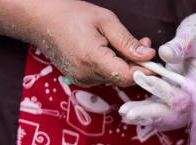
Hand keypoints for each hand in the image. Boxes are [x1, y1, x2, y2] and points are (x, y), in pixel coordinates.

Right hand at [32, 0, 155, 86]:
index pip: (128, 76)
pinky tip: (112, 50)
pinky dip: (114, 66)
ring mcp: (81, 79)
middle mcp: (86, 74)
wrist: (39, 18)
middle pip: (123, 79)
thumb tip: (148, 56)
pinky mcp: (80, 78)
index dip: (145, 72)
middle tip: (145, 44)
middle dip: (138, 65)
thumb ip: (127, 42)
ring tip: (127, 43)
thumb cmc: (70, 14)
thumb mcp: (104, 21)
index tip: (156, 64)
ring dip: (126, 64)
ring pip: (115, 78)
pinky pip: (105, 76)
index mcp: (93, 59)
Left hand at [119, 0, 195, 129]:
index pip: (184, 96)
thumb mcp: (192, 35)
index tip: (143, 78)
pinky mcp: (176, 96)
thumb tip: (165, 54)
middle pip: (175, 114)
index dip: (164, 91)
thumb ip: (179, 46)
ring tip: (124, 113)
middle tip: (128, 113)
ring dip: (146, 116)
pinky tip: (128, 111)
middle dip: (151, 114)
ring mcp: (186, 99)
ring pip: (167, 115)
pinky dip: (146, 112)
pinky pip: (162, 109)